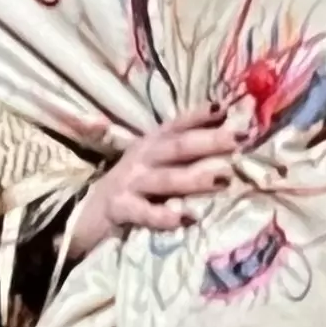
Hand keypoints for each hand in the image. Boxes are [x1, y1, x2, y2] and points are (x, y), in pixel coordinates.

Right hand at [67, 104, 253, 255]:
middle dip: (208, 142)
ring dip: (194, 179)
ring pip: (166, 179)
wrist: (89, 213)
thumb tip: (228, 132)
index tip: (226, 108)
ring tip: (222, 178)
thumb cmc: (133, 185)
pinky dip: (164, 216)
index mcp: (152, 142)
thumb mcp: (155, 161)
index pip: (179, 124)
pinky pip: (145, 212)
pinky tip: (184, 218)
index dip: (201, 115)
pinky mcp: (121, 208)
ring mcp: (131, 182)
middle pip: (178, 147)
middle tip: (237, 140)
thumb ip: (184, 148)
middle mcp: (143, 157)